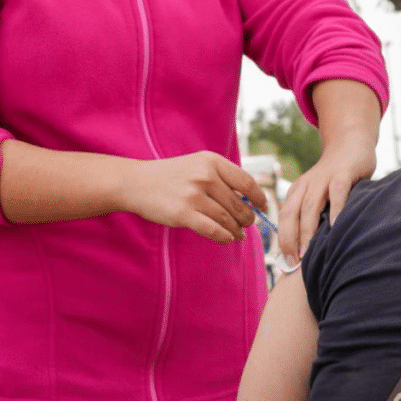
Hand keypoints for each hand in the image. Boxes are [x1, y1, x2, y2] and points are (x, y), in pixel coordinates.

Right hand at [118, 151, 266, 243]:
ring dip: (237, 230)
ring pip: (227, 219)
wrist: (137, 182)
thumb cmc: (172, 176)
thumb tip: (250, 199)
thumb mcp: (199, 165)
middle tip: (249, 224)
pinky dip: (224, 237)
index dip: (259, 197)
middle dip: (248, 218)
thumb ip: (223, 177)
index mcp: (212, 161)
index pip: (247, 182)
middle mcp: (205, 176)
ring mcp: (194, 195)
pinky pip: (213, 230)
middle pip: (238, 204)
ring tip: (239, 234)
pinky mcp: (183, 214)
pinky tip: (227, 239)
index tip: (263, 207)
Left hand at [277, 142, 375, 263]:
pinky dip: (336, 208)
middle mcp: (307, 184)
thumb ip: (315, 216)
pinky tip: (336, 226)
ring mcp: (324, 177)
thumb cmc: (336, 177)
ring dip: (308, 230)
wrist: (350, 143)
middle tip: (295, 263)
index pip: (284, 217)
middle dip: (291, 239)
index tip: (287, 262)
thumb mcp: (320, 194)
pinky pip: (338, 191)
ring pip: (310, 205)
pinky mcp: (344, 172)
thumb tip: (308, 251)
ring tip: (309, 252)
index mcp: (297, 191)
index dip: (284, 240)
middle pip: (291, 213)